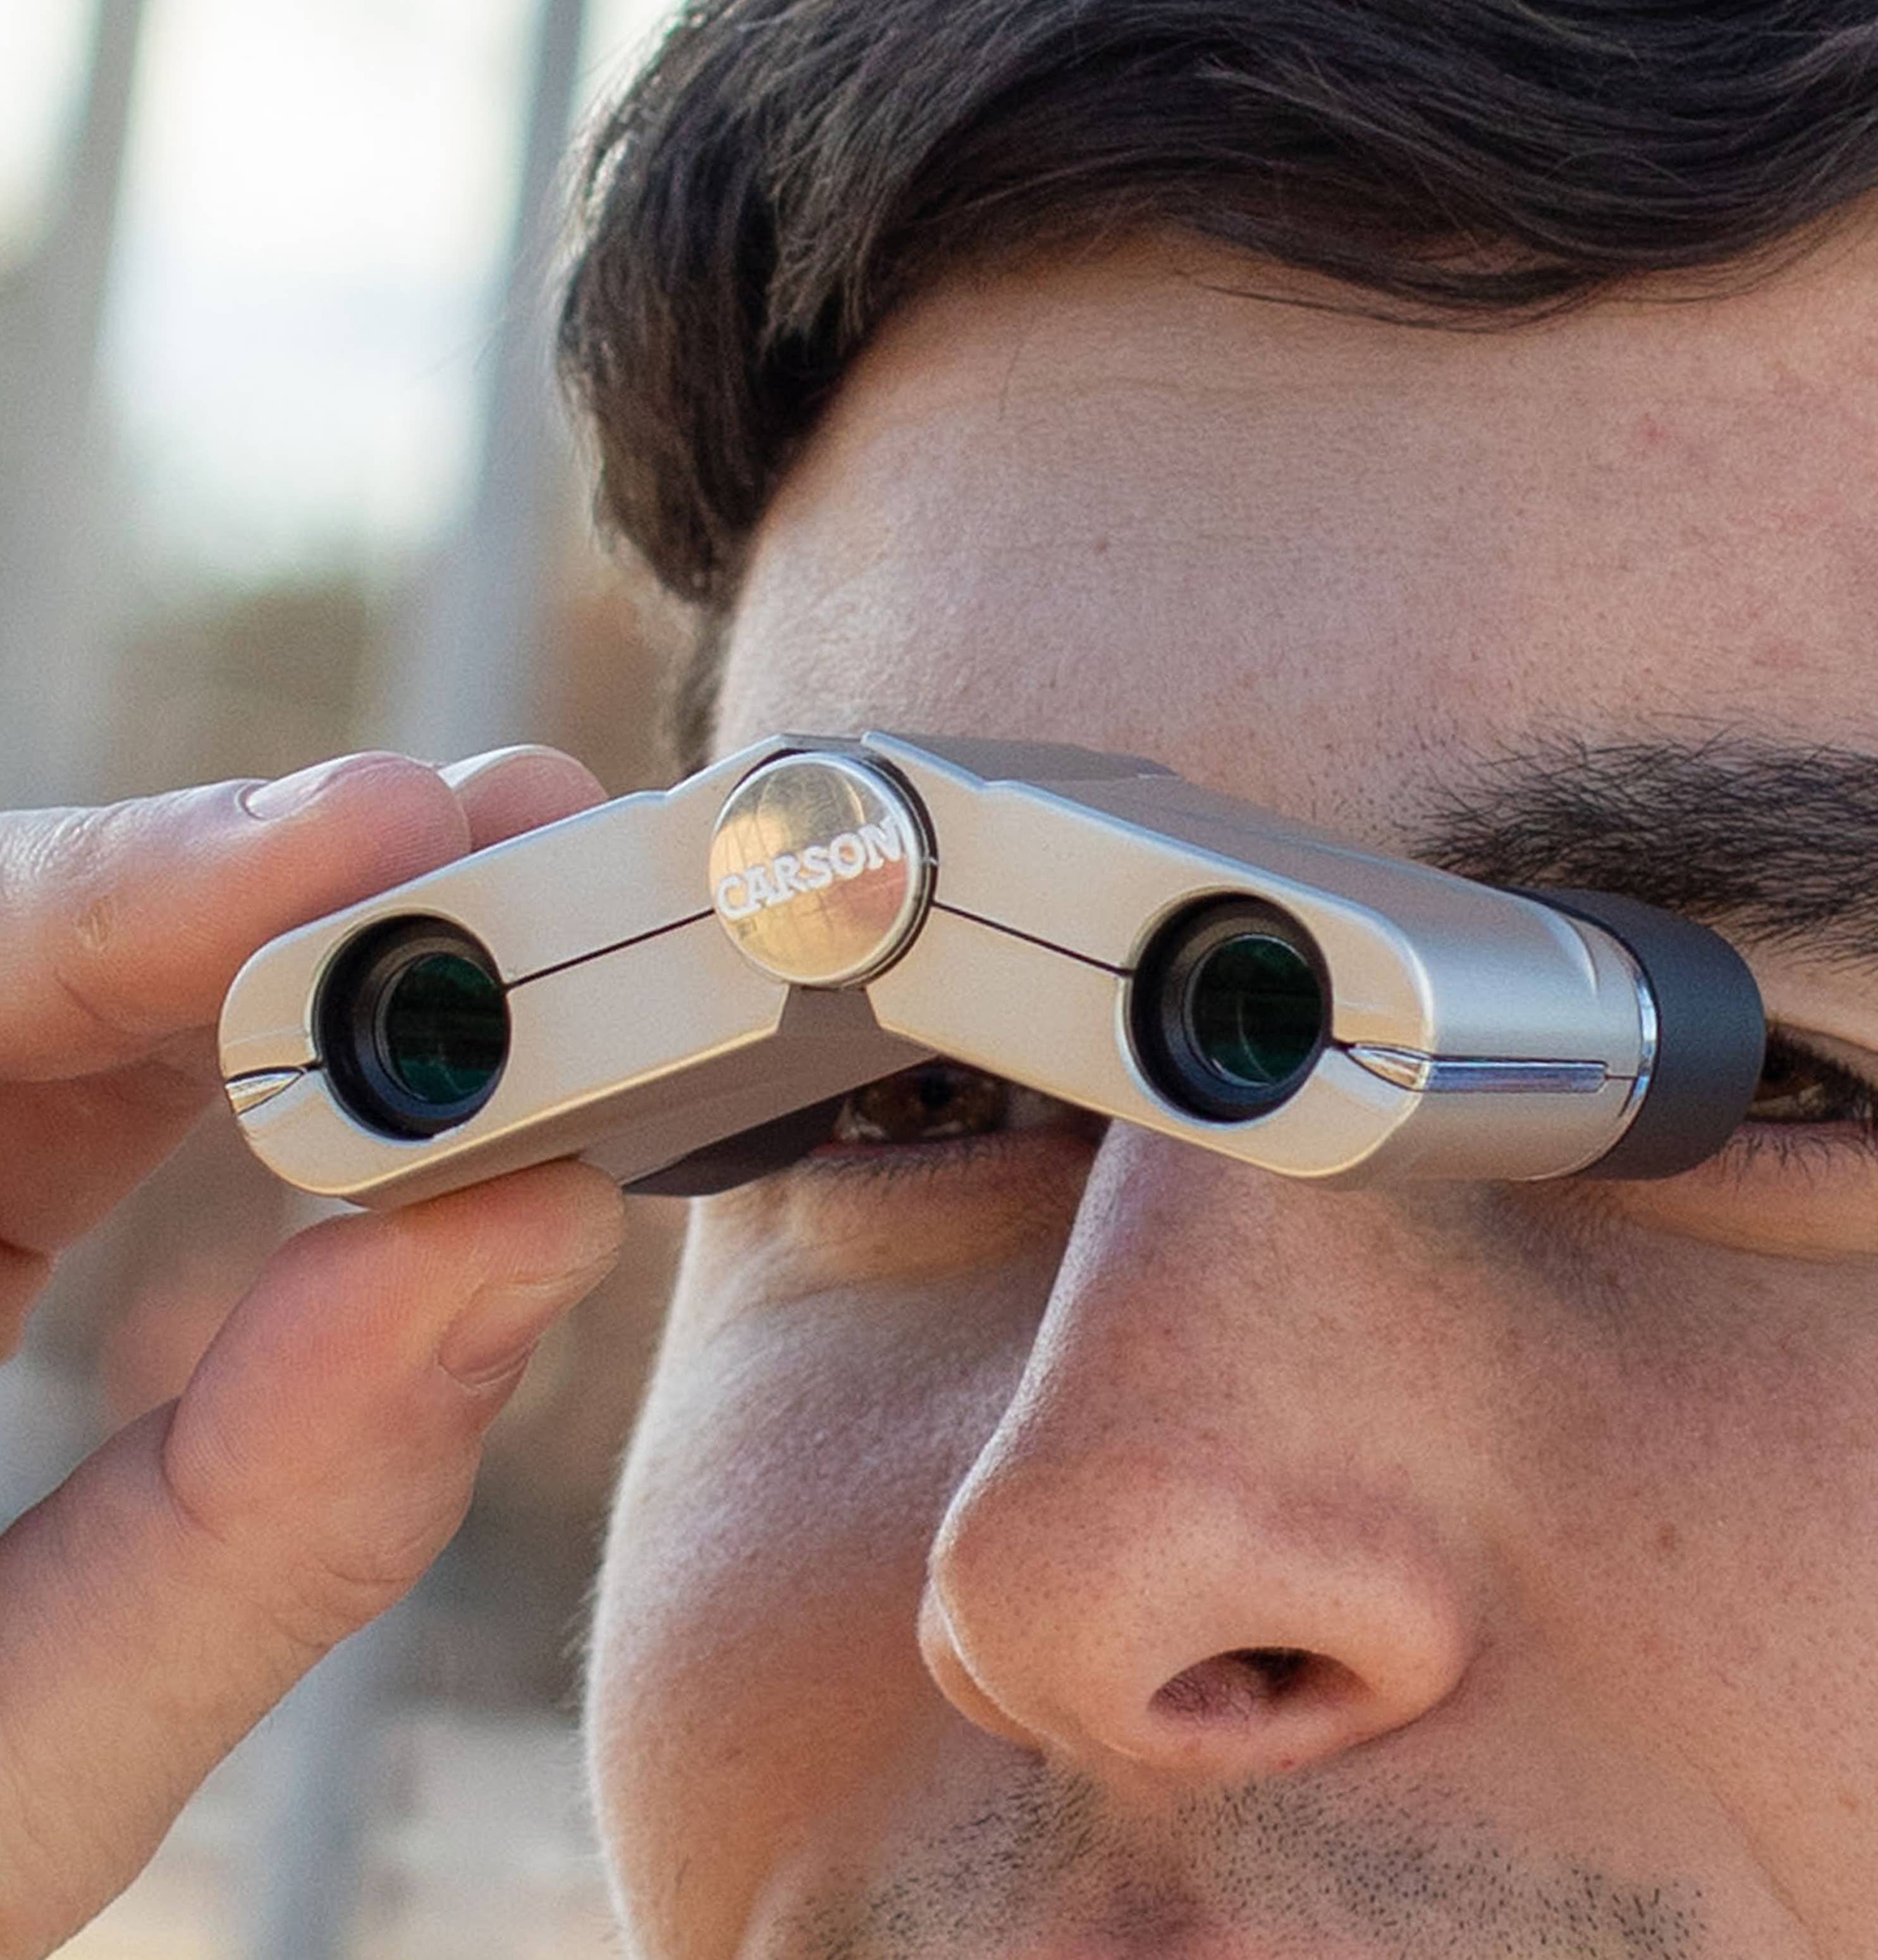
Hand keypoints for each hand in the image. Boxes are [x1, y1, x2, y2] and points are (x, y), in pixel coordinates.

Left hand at [0, 747, 626, 1954]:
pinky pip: (82, 1064)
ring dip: (291, 948)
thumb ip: (279, 1519)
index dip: (167, 886)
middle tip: (513, 837)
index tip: (399, 829)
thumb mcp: (23, 1766)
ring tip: (500, 920)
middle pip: (18, 941)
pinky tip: (389, 1044)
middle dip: (268, 884)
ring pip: (66, 980)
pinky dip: (252, 1045)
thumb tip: (538, 1227)